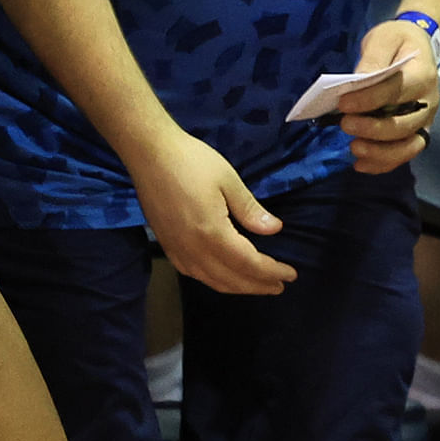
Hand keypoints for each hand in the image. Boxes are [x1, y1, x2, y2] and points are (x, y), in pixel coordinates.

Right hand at [128, 124, 292, 293]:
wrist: (149, 154)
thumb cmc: (193, 162)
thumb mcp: (229, 181)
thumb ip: (251, 210)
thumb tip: (275, 229)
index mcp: (212, 233)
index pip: (248, 263)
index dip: (271, 272)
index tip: (291, 275)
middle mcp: (192, 249)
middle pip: (230, 278)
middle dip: (257, 285)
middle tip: (279, 286)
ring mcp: (176, 249)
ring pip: (210, 280)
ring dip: (236, 287)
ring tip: (257, 285)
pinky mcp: (166, 245)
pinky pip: (192, 273)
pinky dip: (213, 280)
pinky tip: (223, 276)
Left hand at [336, 17, 439, 174]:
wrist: (418, 46)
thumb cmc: (398, 41)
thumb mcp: (384, 38)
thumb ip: (373, 58)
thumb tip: (358, 81)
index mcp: (423, 75)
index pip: (396, 92)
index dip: (368, 100)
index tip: (342, 103)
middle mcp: (429, 102)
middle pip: (403, 124)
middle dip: (372, 129)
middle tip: (344, 124)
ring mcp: (426, 120)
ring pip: (408, 146)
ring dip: (380, 152)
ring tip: (354, 149)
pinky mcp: (418, 132)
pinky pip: (405, 154)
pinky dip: (384, 163)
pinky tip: (361, 164)